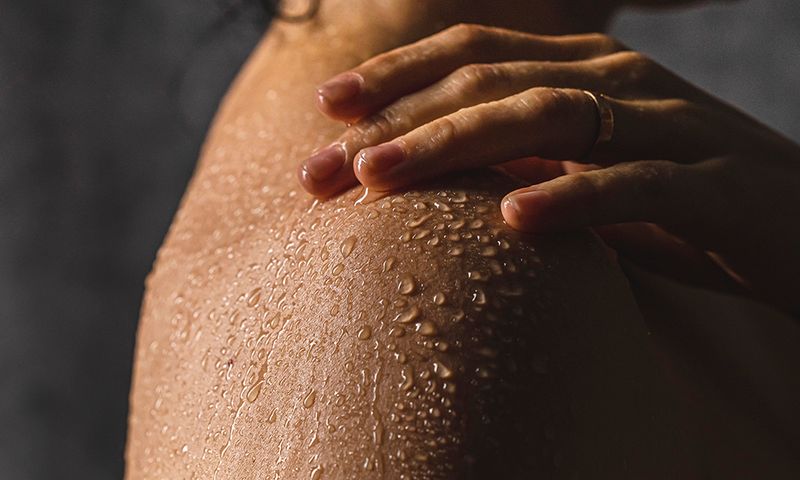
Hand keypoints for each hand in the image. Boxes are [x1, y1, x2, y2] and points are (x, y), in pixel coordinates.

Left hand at [297, 24, 799, 314]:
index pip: (477, 54)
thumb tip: (443, 174)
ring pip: (548, 116)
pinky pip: (634, 184)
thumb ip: (529, 159)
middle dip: (397, 121)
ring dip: (454, 145)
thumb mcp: (588, 170)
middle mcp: (619, 81)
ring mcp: (669, 125)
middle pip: (491, 83)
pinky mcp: (713, 184)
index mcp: (586, 71)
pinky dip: (572, 198)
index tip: (329, 108)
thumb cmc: (683, 202)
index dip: (399, 75)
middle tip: (319, 166)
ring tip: (380, 179)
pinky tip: (512, 221)